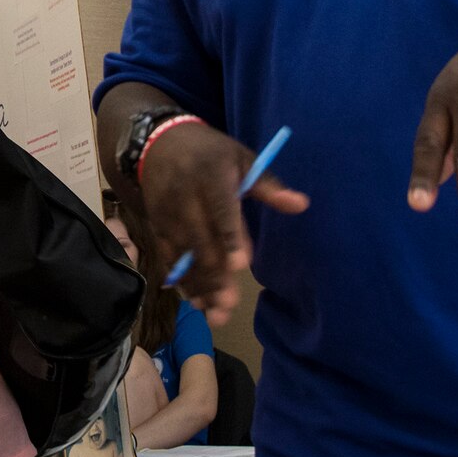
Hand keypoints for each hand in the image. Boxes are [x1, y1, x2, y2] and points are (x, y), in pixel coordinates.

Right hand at [138, 121, 307, 325]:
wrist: (158, 142)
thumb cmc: (211, 153)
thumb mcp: (242, 159)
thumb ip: (269, 186)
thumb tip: (302, 205)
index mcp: (212, 176)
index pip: (222, 210)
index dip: (230, 238)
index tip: (241, 265)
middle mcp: (185, 196)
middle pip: (201, 240)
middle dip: (214, 274)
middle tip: (230, 305)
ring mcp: (167, 213)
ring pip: (183, 255)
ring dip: (199, 285)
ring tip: (215, 314)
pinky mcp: (155, 225)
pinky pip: (167, 257)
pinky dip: (181, 280)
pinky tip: (197, 301)